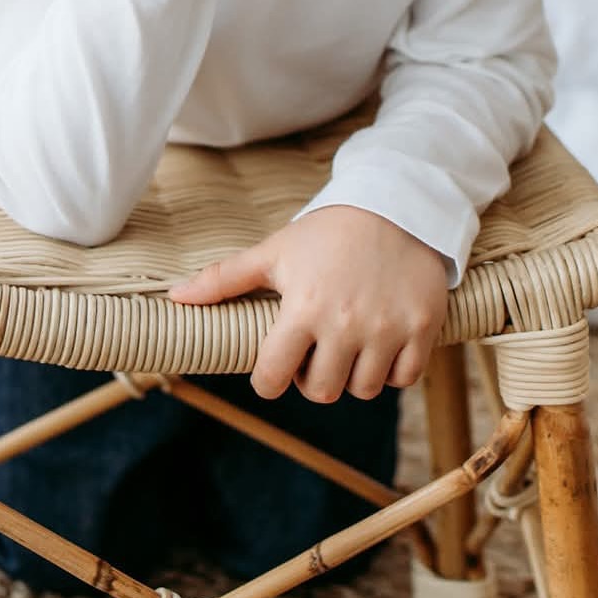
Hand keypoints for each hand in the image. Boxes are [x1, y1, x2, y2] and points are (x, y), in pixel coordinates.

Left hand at [169, 206, 448, 401]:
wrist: (395, 206)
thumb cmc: (327, 232)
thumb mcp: (275, 251)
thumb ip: (224, 278)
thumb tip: (175, 297)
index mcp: (302, 308)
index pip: (272, 379)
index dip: (268, 379)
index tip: (275, 368)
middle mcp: (345, 324)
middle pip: (322, 392)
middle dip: (314, 379)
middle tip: (316, 351)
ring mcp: (387, 329)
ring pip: (364, 390)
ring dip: (353, 375)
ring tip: (349, 344)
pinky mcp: (423, 328)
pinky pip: (404, 378)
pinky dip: (393, 369)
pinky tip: (382, 341)